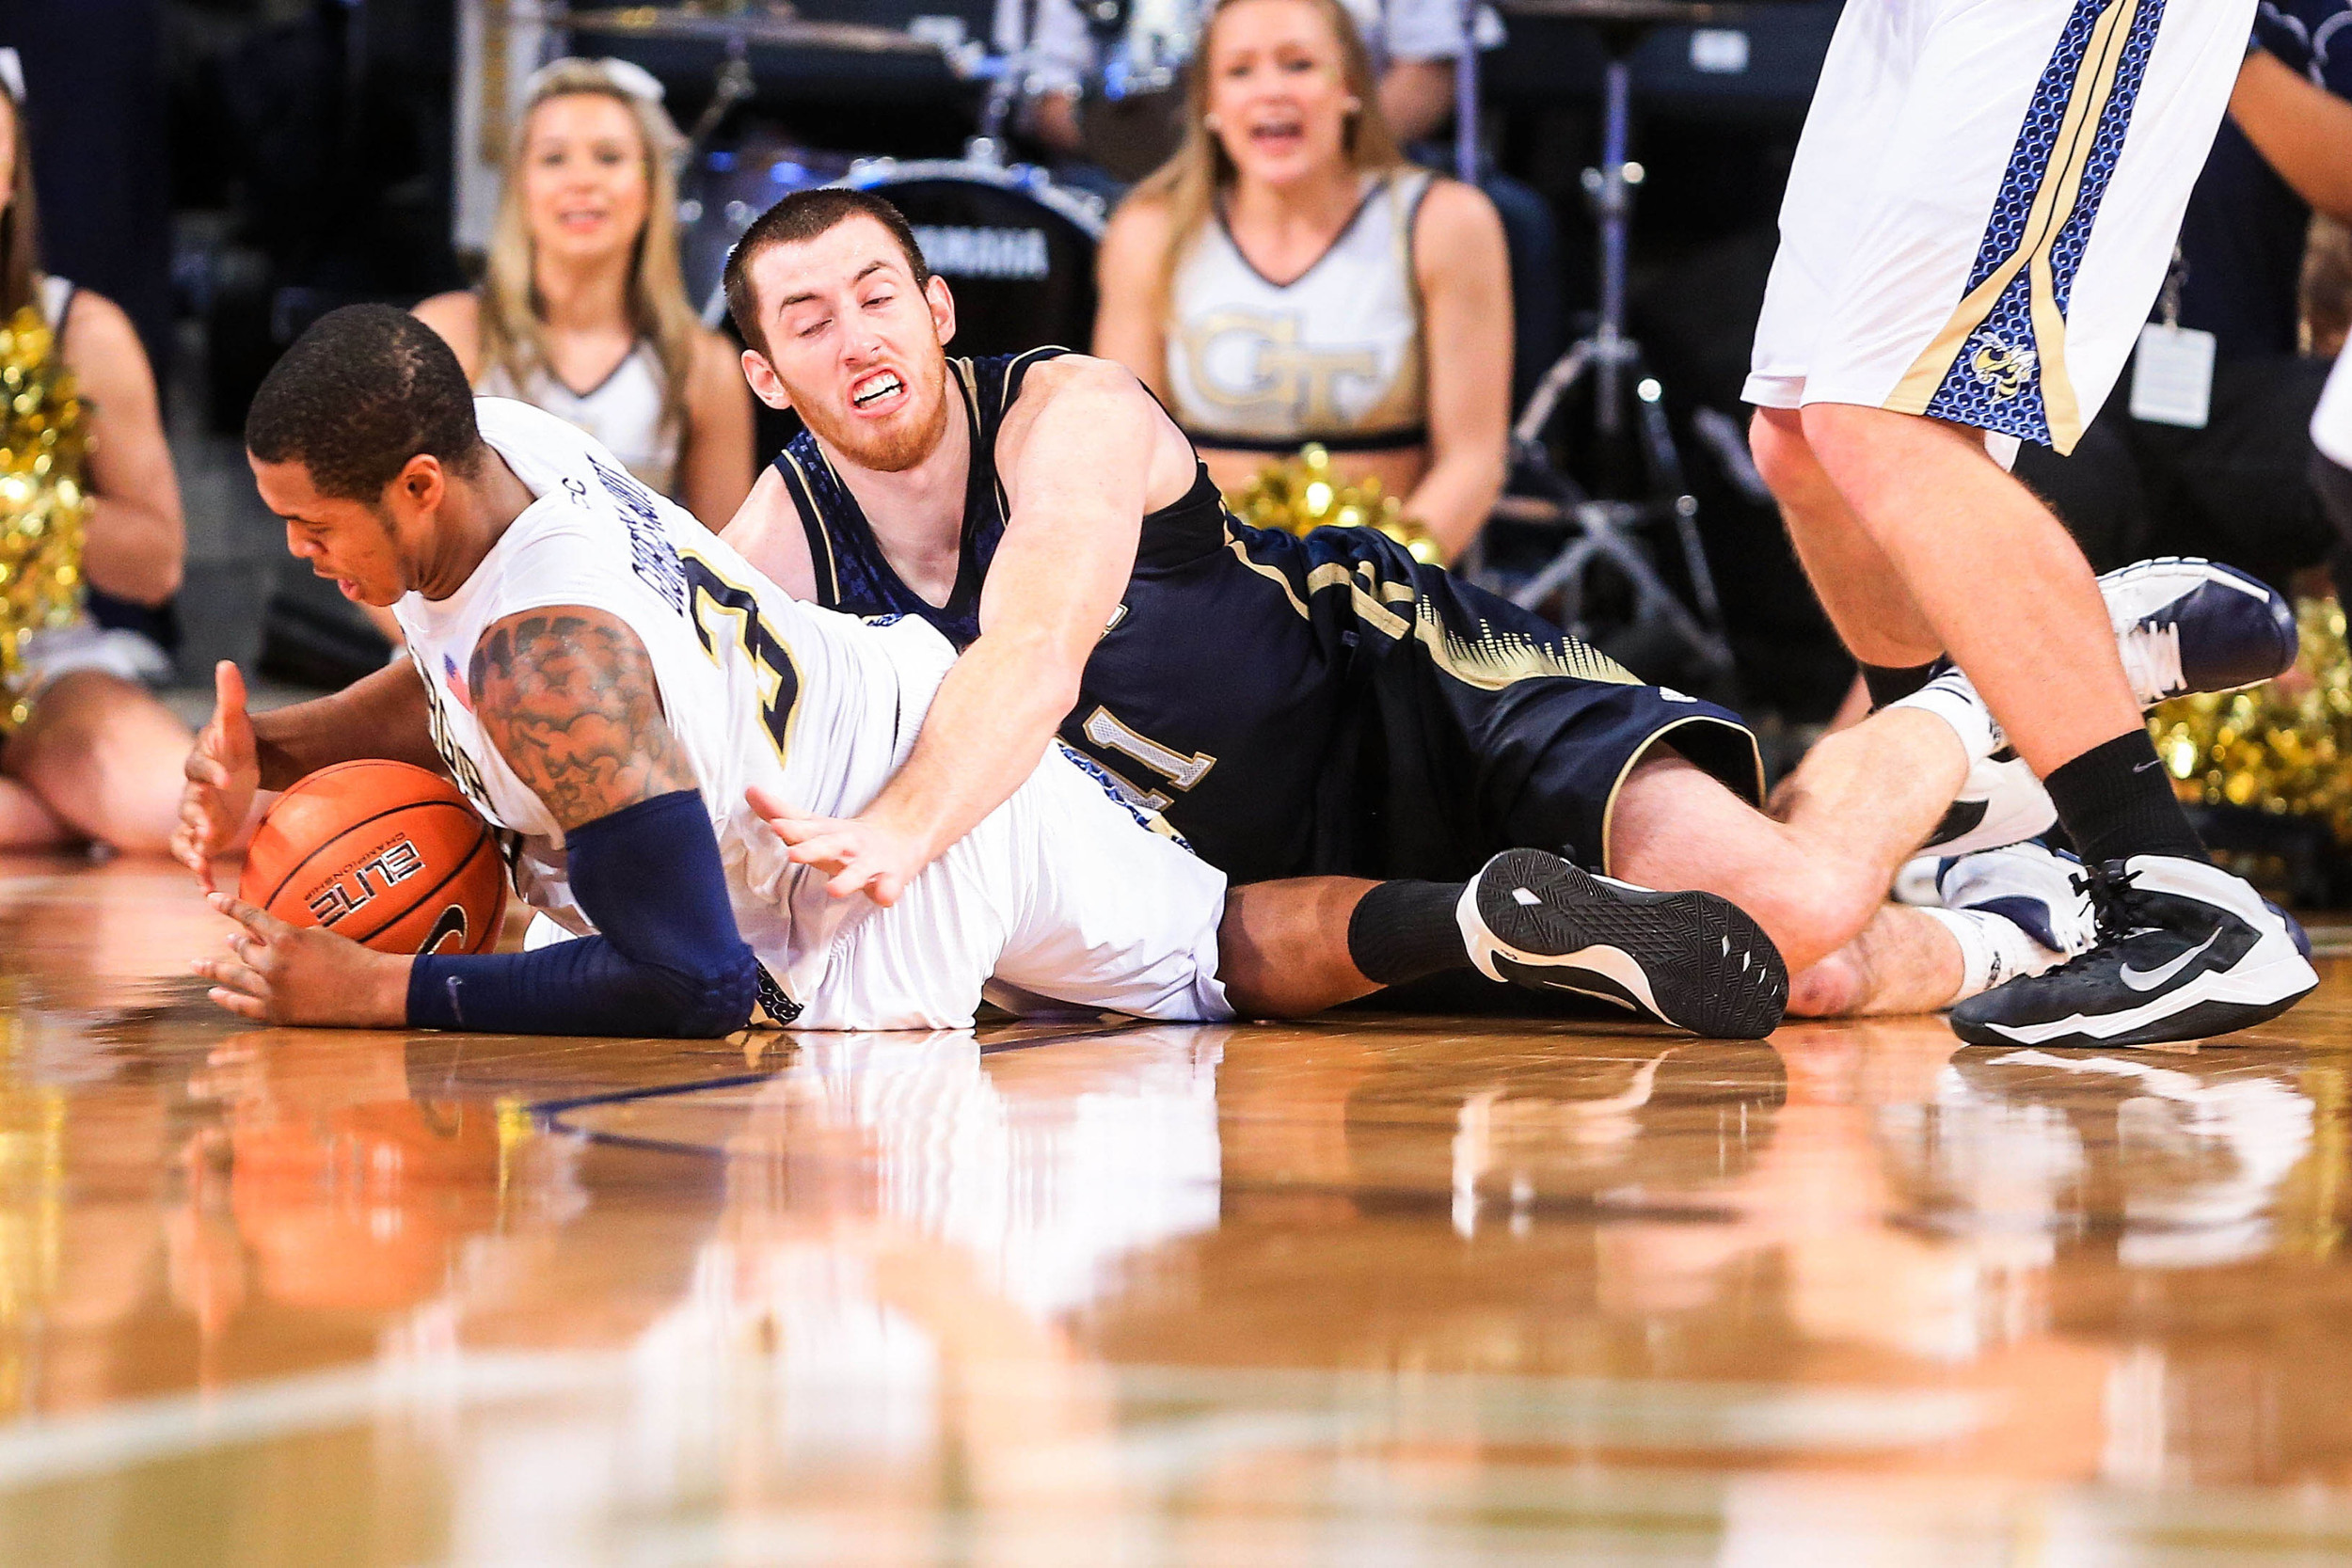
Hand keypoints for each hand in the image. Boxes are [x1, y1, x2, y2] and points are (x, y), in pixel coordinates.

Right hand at [173, 661, 258, 892]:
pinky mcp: (202, 836)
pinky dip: (197, 870)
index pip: (200, 767)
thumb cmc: (236, 744)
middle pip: (188, 805)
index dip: (212, 772)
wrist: (235, 768)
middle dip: (197, 815)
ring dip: (191, 848)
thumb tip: (226, 664)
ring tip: (201, 862)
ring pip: (184, 834)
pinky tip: (206, 888)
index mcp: (199, 764)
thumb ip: (231, 697)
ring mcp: (194, 816)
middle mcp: (191, 792)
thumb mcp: (237, 723)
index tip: (230, 779)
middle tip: (209, 828)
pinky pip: (192, 855)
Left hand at [192, 893, 411, 1026]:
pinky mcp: (276, 1012)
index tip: (210, 899)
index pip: (249, 916)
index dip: (228, 906)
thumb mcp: (322, 935)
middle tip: (229, 940)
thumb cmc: (354, 958)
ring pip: (235, 976)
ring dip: (216, 969)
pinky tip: (214, 994)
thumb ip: (291, 934)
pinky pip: (242, 1006)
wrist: (372, 991)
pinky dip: (226, 999)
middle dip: (235, 943)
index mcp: (285, 938)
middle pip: (243, 949)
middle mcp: (272, 962)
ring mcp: (271, 989)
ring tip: (199, 964)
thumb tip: (267, 935)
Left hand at [746, 784, 929, 904]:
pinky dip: (886, 892)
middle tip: (793, 854)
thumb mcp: (815, 825)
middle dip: (812, 849)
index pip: (806, 829)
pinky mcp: (890, 878)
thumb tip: (750, 790)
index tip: (775, 825)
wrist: (900, 839)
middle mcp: (848, 845)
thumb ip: (782, 813)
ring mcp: (869, 862)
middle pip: (829, 846)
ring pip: (858, 871)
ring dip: (848, 879)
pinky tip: (882, 896)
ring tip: (833, 889)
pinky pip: (889, 888)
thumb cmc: (845, 839)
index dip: (791, 827)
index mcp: (827, 834)